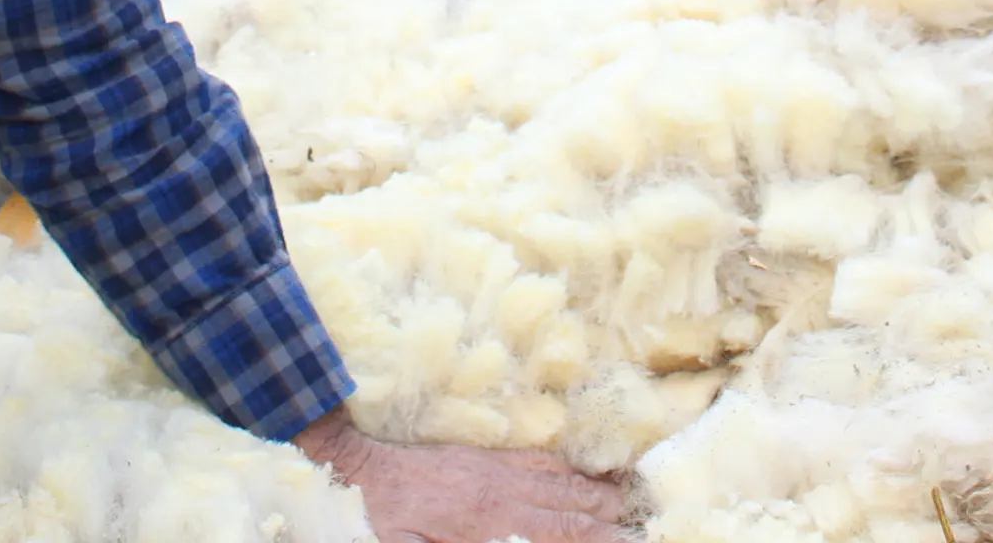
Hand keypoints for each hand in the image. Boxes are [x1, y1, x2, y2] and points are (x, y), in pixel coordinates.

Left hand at [293, 411, 625, 541]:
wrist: (351, 469)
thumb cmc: (377, 523)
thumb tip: (515, 542)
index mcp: (487, 522)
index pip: (559, 532)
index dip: (596, 539)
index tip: (627, 541)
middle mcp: (499, 491)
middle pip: (568, 505)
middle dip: (608, 517)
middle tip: (641, 525)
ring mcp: (493, 470)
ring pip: (558, 479)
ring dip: (596, 491)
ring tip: (628, 499)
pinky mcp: (482, 458)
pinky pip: (535, 459)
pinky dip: (567, 467)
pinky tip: (584, 472)